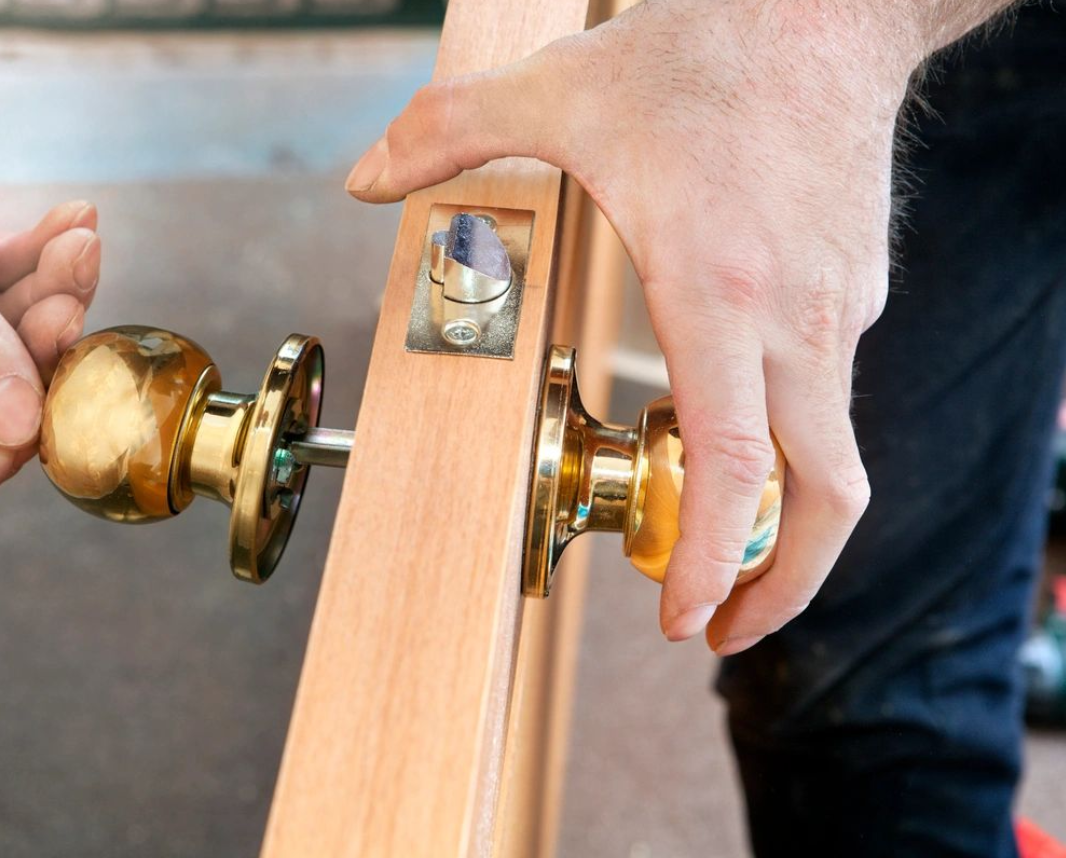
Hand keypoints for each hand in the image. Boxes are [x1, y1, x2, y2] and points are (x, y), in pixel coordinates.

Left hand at [344, 0, 932, 652]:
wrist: (833, 6)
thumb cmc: (707, 51)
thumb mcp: (562, 89)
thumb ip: (451, 133)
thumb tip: (368, 177)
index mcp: (717, 289)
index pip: (735, 466)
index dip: (712, 560)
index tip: (686, 618)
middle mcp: (793, 319)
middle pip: (823, 496)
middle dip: (778, 585)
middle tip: (718, 626)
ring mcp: (839, 310)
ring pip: (829, 452)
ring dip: (775, 518)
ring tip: (708, 544)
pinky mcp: (854, 292)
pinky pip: (826, 394)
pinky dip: (784, 441)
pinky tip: (726, 424)